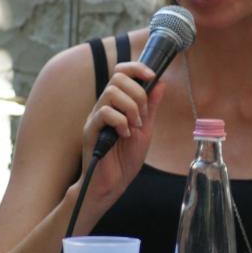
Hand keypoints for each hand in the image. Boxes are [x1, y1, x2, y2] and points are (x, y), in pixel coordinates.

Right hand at [77, 61, 164, 212]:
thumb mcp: (145, 129)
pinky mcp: (90, 131)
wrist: (112, 184)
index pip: (121, 72)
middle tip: (142, 116)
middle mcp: (104, 107)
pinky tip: (124, 135)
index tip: (152, 76)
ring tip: (134, 126)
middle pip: (117, 78)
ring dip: (130, 108)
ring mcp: (96, 118)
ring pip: (111, 92)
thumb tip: (161, 83)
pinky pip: (104, 113)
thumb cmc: (125, 159)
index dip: (136, 68)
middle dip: (138, 94)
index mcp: (117, 104)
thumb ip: (151, 107)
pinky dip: (120, 121)